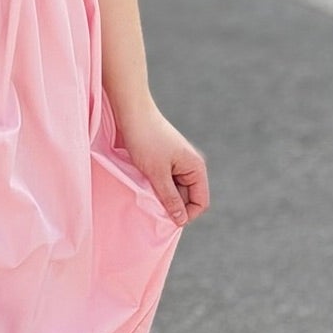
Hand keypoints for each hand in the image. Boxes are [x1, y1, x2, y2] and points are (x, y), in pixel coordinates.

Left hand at [116, 103, 208, 228]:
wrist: (132, 112)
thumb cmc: (146, 140)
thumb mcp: (157, 174)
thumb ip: (170, 198)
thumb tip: (181, 220)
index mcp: (196, 168)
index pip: (200, 202)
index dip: (186, 214)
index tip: (165, 218)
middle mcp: (191, 166)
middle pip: (188, 197)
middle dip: (173, 205)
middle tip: (152, 206)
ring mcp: (179, 163)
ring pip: (176, 190)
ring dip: (163, 196)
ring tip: (147, 192)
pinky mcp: (166, 160)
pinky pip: (167, 181)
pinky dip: (158, 186)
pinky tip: (145, 184)